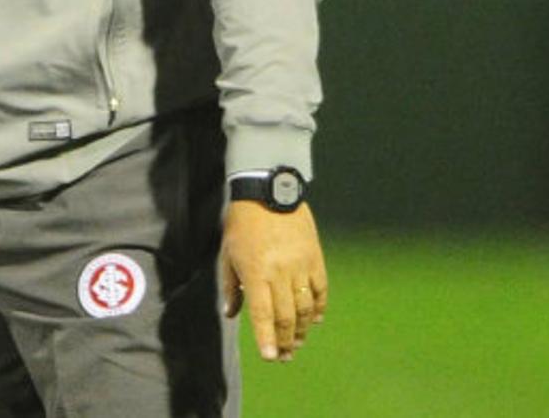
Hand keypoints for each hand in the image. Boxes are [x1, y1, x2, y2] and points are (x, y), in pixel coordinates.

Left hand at [221, 201, 327, 361]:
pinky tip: (313, 321)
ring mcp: (300, 265)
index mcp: (255, 271)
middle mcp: (280, 271)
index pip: (263, 313)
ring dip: (301, 329)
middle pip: (286, 316)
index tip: (269, 357)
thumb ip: (230, 287)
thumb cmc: (241, 224)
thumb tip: (231, 314)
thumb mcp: (228, 254)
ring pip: (305, 307)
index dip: (266, 338)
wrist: (268, 191)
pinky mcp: (315, 257)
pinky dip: (318, 309)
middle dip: (285, 340)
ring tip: (296, 343)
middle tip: (284, 356)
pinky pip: (321, 290)